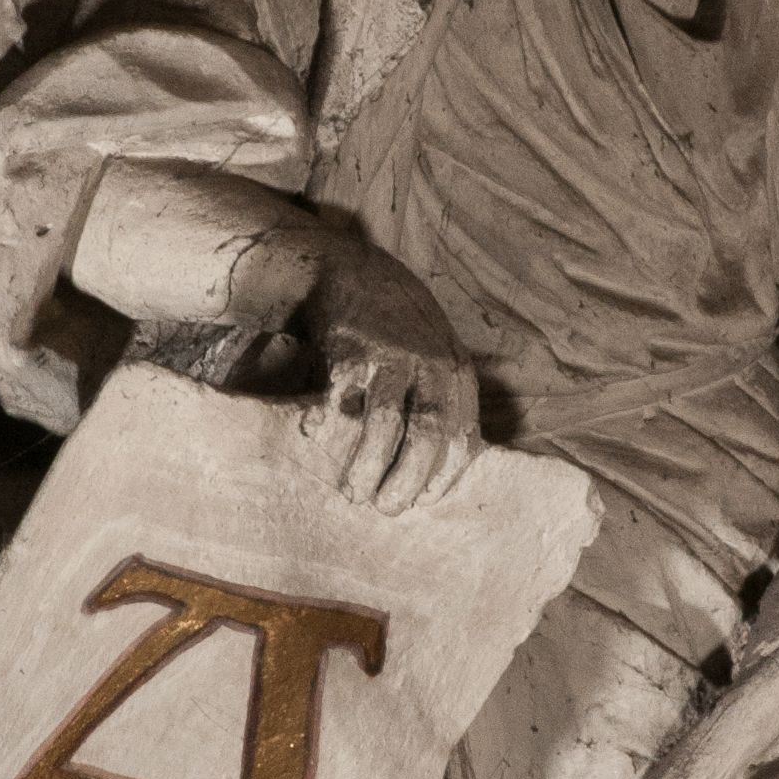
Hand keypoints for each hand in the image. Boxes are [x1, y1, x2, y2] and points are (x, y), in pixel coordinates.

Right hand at [301, 233, 479, 511]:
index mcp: (456, 372)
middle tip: (386, 508)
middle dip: (406, 479)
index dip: (441, 476)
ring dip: (370, 466)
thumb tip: (437, 471)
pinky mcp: (351, 349)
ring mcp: (391, 356)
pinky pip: (342, 402)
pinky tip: (317, 442)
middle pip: (427, 435)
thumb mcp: (436, 356)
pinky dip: (330, 428)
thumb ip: (443, 401)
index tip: (420, 502)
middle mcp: (430, 364)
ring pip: (385, 425)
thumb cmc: (396, 328)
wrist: (350, 270)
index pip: (461, 436)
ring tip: (355, 492)